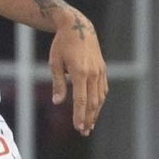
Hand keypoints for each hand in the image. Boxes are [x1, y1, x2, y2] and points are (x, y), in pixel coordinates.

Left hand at [49, 13, 107, 135]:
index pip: (81, 100)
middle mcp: (93, 73)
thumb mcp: (55, 63)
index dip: (79, 115)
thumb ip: (58, 83)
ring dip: (95, 112)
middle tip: (84, 132)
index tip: (78, 127)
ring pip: (100, 97)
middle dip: (88, 118)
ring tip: (89, 125)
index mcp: (80, 72)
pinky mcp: (102, 69)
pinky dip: (99, 102)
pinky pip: (103, 89)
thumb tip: (58, 102)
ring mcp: (100, 71)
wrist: (78, 27)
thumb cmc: (62, 45)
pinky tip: (95, 110)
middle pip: (92, 102)